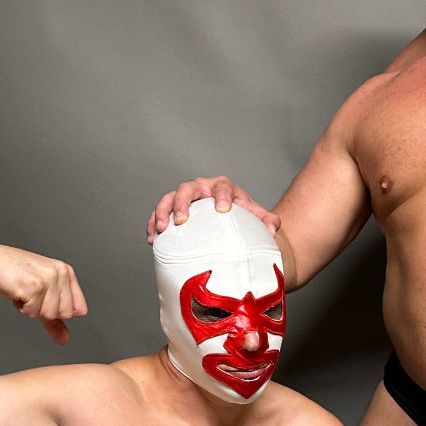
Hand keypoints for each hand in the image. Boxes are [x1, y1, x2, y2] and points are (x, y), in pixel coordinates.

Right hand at [0, 244, 87, 344]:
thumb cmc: (15, 275)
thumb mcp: (41, 295)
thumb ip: (55, 318)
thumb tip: (65, 340)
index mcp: (66, 272)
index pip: (79, 309)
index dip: (60, 311)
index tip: (45, 298)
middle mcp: (60, 272)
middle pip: (65, 314)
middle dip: (45, 310)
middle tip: (32, 294)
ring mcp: (48, 278)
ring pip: (50, 314)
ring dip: (32, 309)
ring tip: (24, 291)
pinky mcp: (35, 286)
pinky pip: (33, 313)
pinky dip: (22, 307)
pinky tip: (17, 291)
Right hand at [147, 176, 280, 241]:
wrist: (232, 219)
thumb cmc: (243, 217)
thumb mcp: (257, 217)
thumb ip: (267, 220)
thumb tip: (273, 228)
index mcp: (223, 187)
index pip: (221, 187)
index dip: (221, 196)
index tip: (222, 210)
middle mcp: (202, 188)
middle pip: (189, 188)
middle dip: (184, 202)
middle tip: (182, 220)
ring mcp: (186, 198)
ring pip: (170, 197)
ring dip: (163, 211)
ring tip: (162, 229)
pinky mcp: (174, 209)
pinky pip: (159, 212)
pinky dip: (153, 222)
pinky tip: (151, 238)